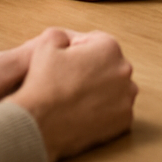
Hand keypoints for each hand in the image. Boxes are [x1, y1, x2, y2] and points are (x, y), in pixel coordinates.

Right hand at [7, 28, 136, 161]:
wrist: (36, 127)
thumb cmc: (41, 86)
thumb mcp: (46, 45)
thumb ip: (62, 35)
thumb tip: (68, 39)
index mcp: (109, 47)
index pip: (96, 43)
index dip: (78, 53)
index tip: (66, 65)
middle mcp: (124, 70)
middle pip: (108, 66)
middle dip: (92, 71)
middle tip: (70, 83)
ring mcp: (126, 98)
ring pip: (115, 88)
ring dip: (101, 91)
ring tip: (77, 99)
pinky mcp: (123, 121)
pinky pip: (116, 112)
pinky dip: (104, 113)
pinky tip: (84, 113)